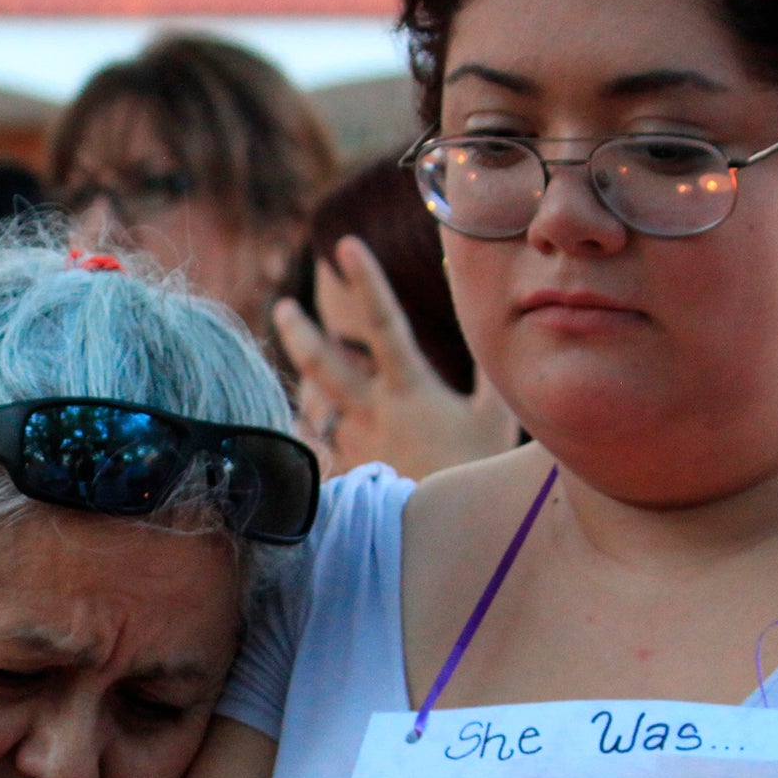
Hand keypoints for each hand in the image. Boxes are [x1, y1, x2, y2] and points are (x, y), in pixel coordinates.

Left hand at [274, 235, 518, 481]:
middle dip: (300, 331)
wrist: (453, 533)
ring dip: (297, 390)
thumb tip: (492, 317)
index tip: (346, 244)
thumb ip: (488, 367)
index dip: (366, 280)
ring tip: (283, 377)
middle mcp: (370, 413)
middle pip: (322, 363)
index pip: (383, 321)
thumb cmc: (477, 471)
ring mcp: (350, 446)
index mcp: (408, 389)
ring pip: (310, 407)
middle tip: (283, 307)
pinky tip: (283, 434)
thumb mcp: (494, 414)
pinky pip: (309, 452)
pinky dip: (299, 440)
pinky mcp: (342, 476)